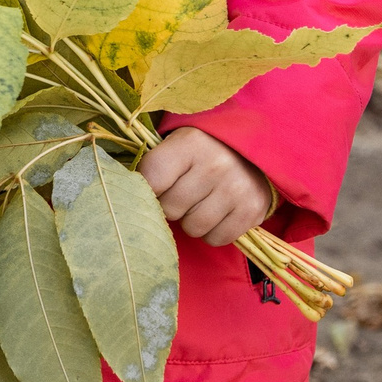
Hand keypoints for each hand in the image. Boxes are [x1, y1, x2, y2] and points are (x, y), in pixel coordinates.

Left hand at [140, 126, 270, 246]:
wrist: (252, 152)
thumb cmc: (203, 151)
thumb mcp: (177, 145)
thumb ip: (154, 167)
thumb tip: (128, 196)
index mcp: (190, 143)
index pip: (151, 179)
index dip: (148, 189)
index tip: (157, 186)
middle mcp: (215, 164)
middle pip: (170, 208)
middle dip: (172, 206)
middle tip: (183, 193)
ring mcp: (236, 188)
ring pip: (192, 228)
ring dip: (192, 221)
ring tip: (201, 202)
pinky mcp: (252, 210)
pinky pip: (216, 239)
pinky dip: (213, 232)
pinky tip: (218, 212)